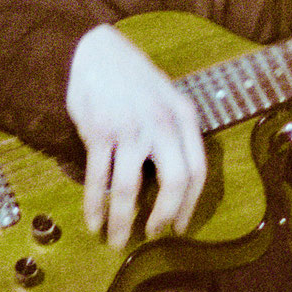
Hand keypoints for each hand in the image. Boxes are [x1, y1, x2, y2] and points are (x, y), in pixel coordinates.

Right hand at [65, 24, 208, 249]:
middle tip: (153, 235)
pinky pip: (98, 179)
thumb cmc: (133, 80)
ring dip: (122, 221)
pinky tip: (94, 222)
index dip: (190, 204)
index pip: (198, 171)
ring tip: (116, 240)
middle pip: (175, 182)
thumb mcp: (167, 100)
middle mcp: (162, 124)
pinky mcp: (99, 132)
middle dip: (164, 216)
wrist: (95, 50)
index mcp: (184, 117)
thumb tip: (174, 184)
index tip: (180, 226)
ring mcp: (130, 128)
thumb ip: (174, 134)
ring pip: (129, 189)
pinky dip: (95, 206)